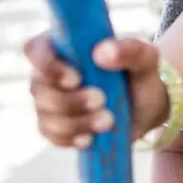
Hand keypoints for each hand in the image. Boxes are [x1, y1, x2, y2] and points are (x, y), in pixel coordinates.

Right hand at [25, 33, 169, 146]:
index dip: (48, 65)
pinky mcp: (54, 126)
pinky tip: (91, 137)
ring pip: (46, 115)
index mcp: (66, 45)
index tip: (76, 79)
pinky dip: (72, 138)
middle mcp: (50, 72)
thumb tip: (102, 51)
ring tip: (108, 121)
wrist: (145, 106)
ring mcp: (49, 100)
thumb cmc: (140, 74)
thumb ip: (131, 49)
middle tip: (101, 101)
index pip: (36, 49)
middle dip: (70, 100)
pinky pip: (52, 136)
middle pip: (39, 87)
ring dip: (76, 122)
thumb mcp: (146, 59)